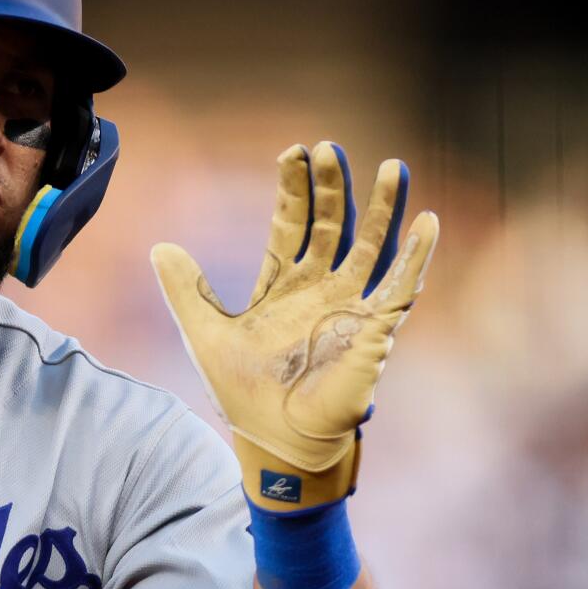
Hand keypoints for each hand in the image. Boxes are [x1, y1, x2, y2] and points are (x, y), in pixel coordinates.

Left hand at [151, 142, 437, 510]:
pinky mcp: (374, 332)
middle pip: (333, 226)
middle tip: (331, 149)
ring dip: (383, 209)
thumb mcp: (205, 335)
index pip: (293, 224)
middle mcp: (320, 289)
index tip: (294, 151)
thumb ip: (186, 291)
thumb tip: (160, 247)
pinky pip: (400, 289)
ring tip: (394, 166)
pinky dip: (416, 257)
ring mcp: (350, 308)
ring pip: (371, 247)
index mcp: (283, 285)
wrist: (275, 439)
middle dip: (333, 188)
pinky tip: (427, 222)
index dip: (294, 189)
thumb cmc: (244, 394)